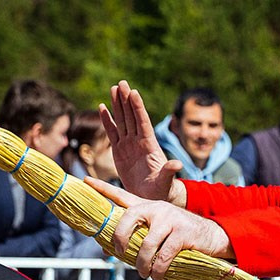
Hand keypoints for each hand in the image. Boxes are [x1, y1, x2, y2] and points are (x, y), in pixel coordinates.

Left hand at [85, 177, 233, 278]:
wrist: (211, 236)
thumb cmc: (179, 236)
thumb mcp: (158, 231)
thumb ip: (136, 235)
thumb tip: (108, 249)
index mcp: (148, 207)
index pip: (121, 195)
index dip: (103, 187)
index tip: (85, 179)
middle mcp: (157, 209)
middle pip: (129, 217)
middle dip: (120, 237)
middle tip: (119, 253)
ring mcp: (170, 219)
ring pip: (146, 243)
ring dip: (142, 263)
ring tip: (143, 273)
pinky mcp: (183, 233)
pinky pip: (164, 255)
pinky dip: (158, 269)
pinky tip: (157, 275)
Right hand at [98, 80, 185, 203]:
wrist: (152, 196)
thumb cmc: (161, 190)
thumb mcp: (165, 181)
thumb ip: (169, 172)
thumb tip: (177, 164)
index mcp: (149, 146)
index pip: (143, 122)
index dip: (138, 108)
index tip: (134, 93)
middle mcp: (139, 141)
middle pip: (132, 117)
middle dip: (127, 100)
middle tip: (122, 83)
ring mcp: (129, 145)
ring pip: (122, 121)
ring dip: (118, 105)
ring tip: (114, 88)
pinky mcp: (119, 151)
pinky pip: (112, 133)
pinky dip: (107, 121)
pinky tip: (103, 107)